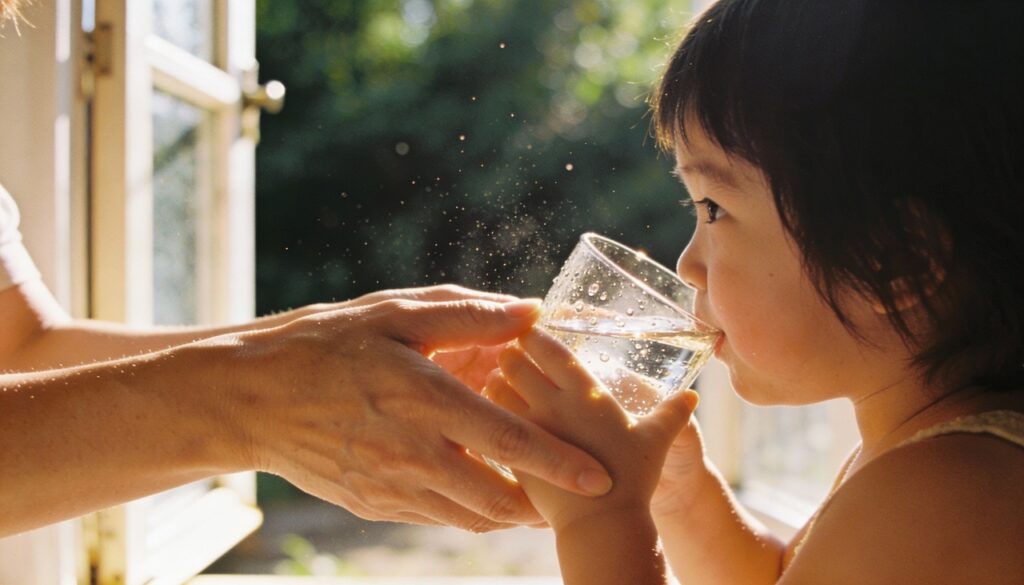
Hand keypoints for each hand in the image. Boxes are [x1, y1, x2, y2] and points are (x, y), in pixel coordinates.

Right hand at [219, 295, 613, 532]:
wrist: (250, 397)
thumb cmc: (325, 343)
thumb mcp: (395, 313)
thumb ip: (469, 315)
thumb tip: (532, 312)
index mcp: (420, 395)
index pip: (504, 437)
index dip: (556, 462)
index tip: (598, 478)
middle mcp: (408, 450)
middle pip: (495, 497)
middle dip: (543, 503)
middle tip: (575, 493)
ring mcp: (388, 485)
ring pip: (468, 516)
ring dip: (510, 511)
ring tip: (537, 496)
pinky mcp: (372, 504)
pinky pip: (435, 517)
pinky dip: (468, 510)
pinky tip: (481, 488)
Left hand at [484, 328, 698, 531]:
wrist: (602, 524)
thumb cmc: (632, 480)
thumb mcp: (656, 441)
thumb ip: (673, 414)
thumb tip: (692, 396)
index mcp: (585, 392)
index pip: (548, 349)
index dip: (534, 335)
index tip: (528, 331)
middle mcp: (552, 404)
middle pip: (514, 362)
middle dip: (509, 353)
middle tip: (509, 352)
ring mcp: (528, 429)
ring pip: (496, 388)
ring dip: (495, 380)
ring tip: (498, 380)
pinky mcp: (513, 454)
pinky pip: (489, 422)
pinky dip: (488, 412)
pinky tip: (492, 415)